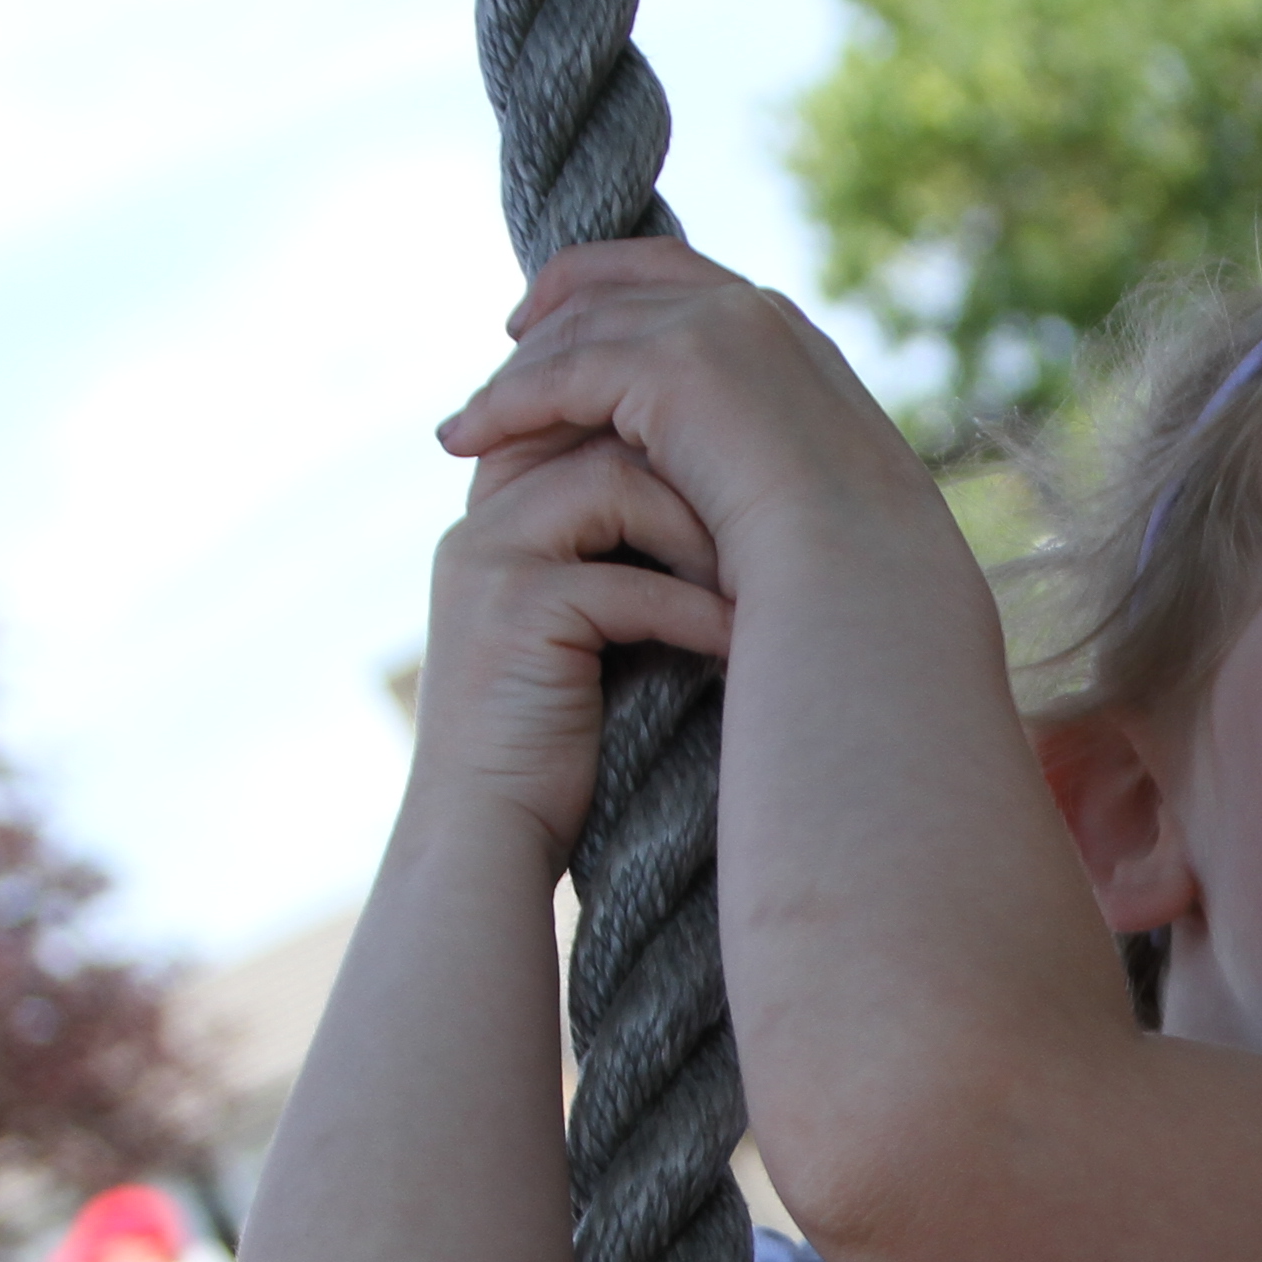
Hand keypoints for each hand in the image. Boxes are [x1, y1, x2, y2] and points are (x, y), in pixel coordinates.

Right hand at [413, 411, 738, 859]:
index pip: (590, 425)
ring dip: (704, 537)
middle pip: (607, 438)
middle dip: (701, 477)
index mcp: (500, 515)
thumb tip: (741, 502)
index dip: (678, 446)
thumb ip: (632, 556)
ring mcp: (489, 559)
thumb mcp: (599, 628)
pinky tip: (739, 647)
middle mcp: (482, 522)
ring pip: (618, 485)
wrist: (488, 837)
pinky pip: (628, 583)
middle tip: (778, 522)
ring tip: (760, 586)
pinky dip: (695, 614)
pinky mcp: (512, 611)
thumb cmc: (560, 744)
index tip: (759, 488)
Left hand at [438, 238, 959, 611]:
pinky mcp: (672, 364)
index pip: (673, 276)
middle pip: (614, 282)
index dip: (604, 293)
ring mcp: (714, 325)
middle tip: (498, 354)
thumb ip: (761, 456)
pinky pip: (560, 374)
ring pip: (578, 328)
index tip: (553, 328)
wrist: (864, 573)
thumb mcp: (804, 491)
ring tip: (466, 424)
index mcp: (786, 332)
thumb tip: (728, 481)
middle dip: (548, 314)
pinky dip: (506, 405)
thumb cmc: (845, 565)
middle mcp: (750, 309)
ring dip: (514, 372)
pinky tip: (466, 441)